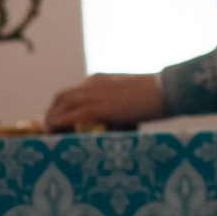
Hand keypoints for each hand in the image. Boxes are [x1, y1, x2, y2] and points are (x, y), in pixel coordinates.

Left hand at [45, 71, 166, 131]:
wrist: (167, 89)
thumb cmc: (156, 94)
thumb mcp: (131, 97)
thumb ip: (118, 107)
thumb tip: (115, 125)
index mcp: (101, 79)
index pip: (73, 91)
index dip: (62, 106)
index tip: (60, 118)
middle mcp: (93, 83)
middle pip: (61, 96)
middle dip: (51, 113)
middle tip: (50, 129)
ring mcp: (95, 94)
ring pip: (62, 105)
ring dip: (52, 120)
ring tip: (51, 136)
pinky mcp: (99, 107)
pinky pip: (71, 116)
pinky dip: (61, 124)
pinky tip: (57, 134)